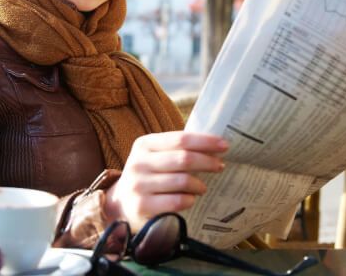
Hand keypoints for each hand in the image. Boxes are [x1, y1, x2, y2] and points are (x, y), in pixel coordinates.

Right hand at [104, 131, 227, 230]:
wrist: (121, 204)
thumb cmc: (149, 177)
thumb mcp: (156, 157)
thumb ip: (178, 149)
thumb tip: (215, 146)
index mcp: (144, 144)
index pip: (181, 139)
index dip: (205, 142)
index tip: (225, 146)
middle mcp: (139, 162)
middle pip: (184, 159)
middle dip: (207, 162)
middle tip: (220, 166)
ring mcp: (138, 185)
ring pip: (182, 181)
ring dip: (199, 185)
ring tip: (202, 187)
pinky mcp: (141, 206)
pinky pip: (176, 201)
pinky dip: (189, 200)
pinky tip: (191, 199)